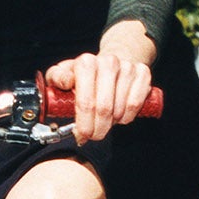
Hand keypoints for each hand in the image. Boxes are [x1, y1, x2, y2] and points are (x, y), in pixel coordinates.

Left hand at [45, 22, 155, 142]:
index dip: (83, 124)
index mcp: (86, 63)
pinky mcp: (143, 73)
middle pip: (104, 109)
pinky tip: (119, 116)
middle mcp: (108, 62)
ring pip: (120, 110)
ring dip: (112, 123)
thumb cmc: (85, 74)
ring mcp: (127, 67)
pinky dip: (127, 117)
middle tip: (93, 136)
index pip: (86, 102)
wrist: (111, 62)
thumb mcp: (64, 73)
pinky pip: (135, 105)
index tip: (81, 135)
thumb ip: (56, 78)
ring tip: (105, 121)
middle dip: (97, 129)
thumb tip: (65, 83)